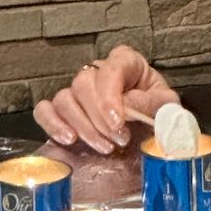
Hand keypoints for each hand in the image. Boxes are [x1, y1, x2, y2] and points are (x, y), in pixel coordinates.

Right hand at [33, 46, 179, 155]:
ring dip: (82, 126)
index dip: (110, 96)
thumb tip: (127, 105)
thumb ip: (152, 103)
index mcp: (126, 63)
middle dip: (99, 117)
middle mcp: (98, 72)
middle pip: (83, 84)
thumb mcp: (166, 106)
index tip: (118, 122)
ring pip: (64, 99)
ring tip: (104, 147)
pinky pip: (44, 110)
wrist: (151, 130)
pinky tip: (68, 139)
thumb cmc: (157, 112)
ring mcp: (77, 91)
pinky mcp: (63, 110)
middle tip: (119, 140)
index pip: (111, 69)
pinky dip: (51, 123)